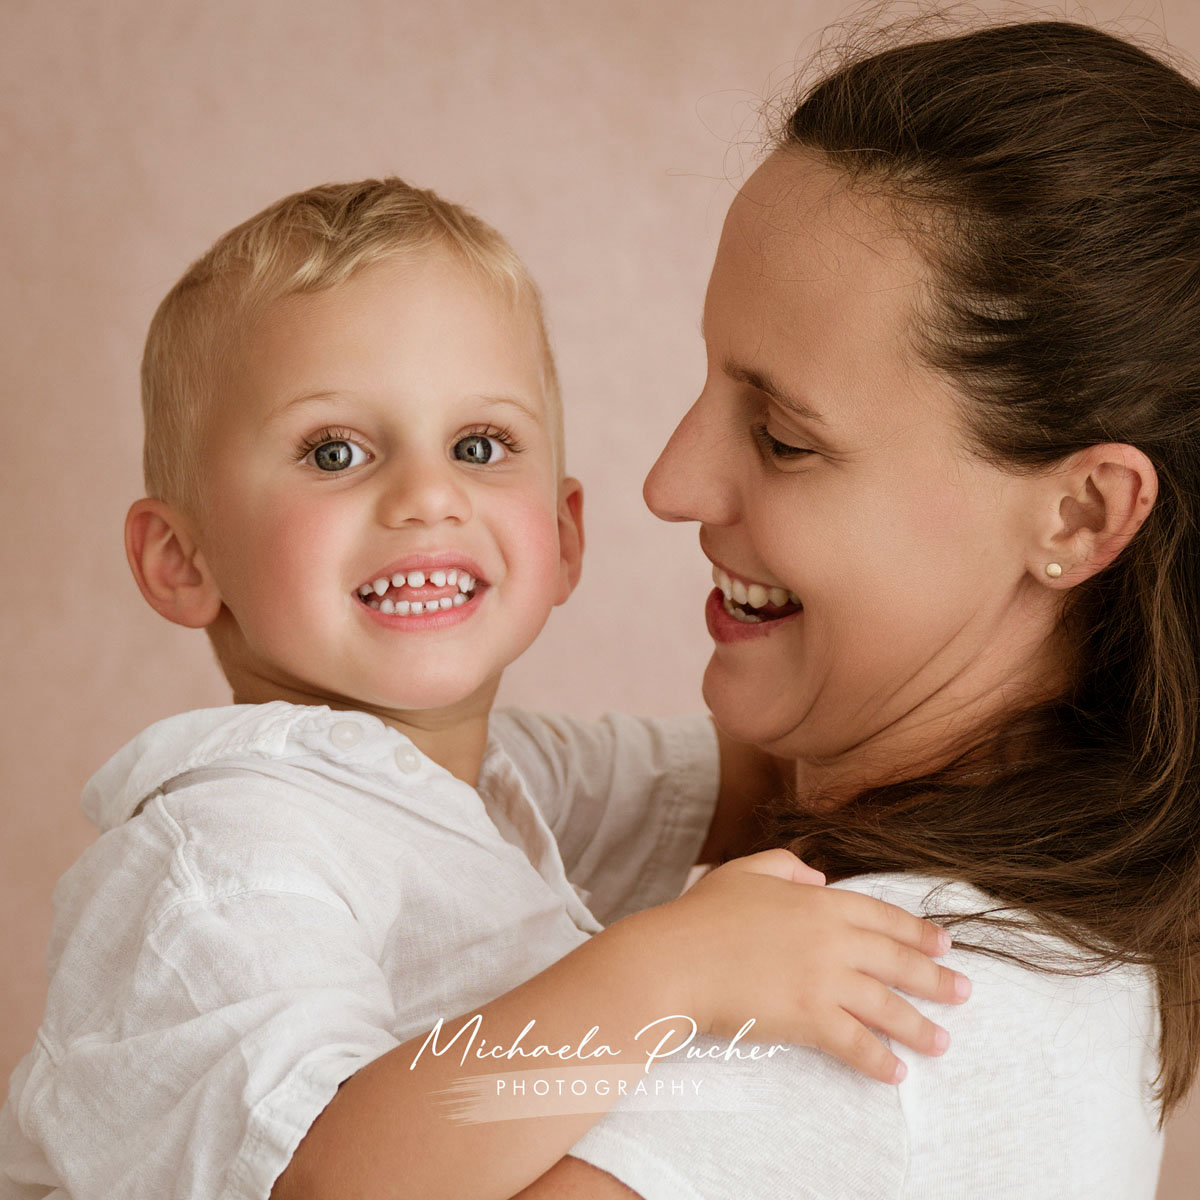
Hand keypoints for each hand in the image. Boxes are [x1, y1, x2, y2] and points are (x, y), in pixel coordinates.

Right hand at [640, 848, 969, 1083]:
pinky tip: (896, 1073)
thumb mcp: (744, 871)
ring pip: (886, 1006)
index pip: (882, 916)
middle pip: (897, 961)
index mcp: (818, 901)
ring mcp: (823, 980)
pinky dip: (879, 1061)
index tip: (945, 945)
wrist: (674, 960)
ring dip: (918, 1026)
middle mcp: (831, 939)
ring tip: (942, 1042)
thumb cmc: (701, 915)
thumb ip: (784, 863)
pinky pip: (855, 1044)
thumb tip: (817, 874)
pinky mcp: (809, 1019)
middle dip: (936, 979)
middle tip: (965, 993)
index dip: (918, 931)